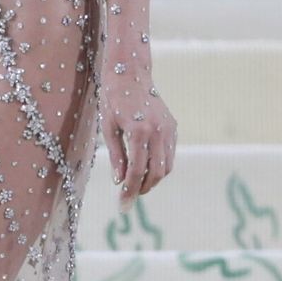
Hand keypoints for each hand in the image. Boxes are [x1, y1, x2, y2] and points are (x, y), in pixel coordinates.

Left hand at [101, 71, 176, 210]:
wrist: (130, 74)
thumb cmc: (113, 100)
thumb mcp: (108, 128)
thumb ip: (116, 156)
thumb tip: (120, 181)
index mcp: (139, 131)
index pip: (136, 171)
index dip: (129, 191)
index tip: (122, 206)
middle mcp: (158, 131)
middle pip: (156, 173)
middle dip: (143, 188)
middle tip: (128, 196)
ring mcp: (169, 129)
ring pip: (167, 167)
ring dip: (153, 179)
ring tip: (136, 182)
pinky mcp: (173, 127)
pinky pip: (170, 154)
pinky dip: (159, 166)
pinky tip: (145, 167)